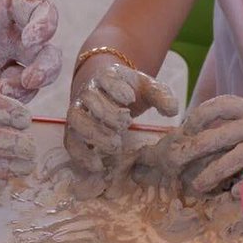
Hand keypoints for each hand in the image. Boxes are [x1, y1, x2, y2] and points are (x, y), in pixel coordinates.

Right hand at [65, 61, 177, 175]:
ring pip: (76, 119)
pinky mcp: (74, 130)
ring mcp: (78, 110)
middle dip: (107, 113)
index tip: (130, 98)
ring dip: (94, 133)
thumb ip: (160, 95)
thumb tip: (173, 110)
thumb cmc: (129, 90)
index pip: (106, 78)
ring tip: (115, 145)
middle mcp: (88, 91)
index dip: (116, 87)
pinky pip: (70, 141)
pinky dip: (81, 154)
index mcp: (107, 76)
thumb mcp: (146, 88)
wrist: (105, 90)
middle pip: (90, 98)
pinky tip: (98, 166)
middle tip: (126, 124)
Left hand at [135, 95, 242, 194]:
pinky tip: (230, 193)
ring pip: (231, 156)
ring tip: (198, 185)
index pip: (217, 106)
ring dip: (212, 172)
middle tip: (175, 160)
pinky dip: (240, 183)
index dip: (197, 117)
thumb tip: (206, 132)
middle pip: (216, 134)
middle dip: (193, 148)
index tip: (184, 129)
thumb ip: (242, 119)